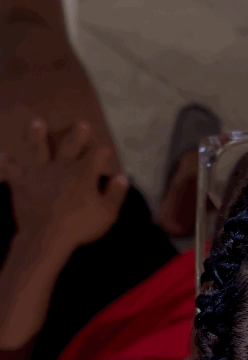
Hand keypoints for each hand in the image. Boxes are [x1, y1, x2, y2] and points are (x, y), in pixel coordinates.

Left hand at [0, 118, 127, 254]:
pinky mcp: (22, 184)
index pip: (97, 155)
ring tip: (36, 122)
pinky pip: (12, 171)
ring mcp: (39, 173)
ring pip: (38, 149)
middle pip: (70, 145)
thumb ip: (116, 194)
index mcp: (84, 173)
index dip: (103, 152)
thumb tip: (123, 177)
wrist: (46, 236)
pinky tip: (4, 156)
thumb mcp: (107, 213)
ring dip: (37, 136)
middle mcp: (61, 167)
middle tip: (81, 124)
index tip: (105, 151)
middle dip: (77, 134)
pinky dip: (8, 164)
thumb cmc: (79, 226)